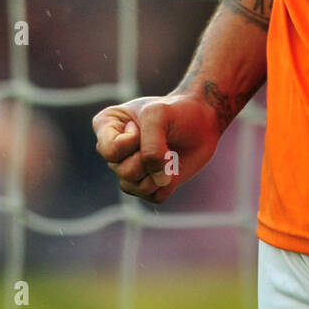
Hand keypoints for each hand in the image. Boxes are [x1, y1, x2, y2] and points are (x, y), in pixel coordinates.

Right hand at [92, 94, 219, 203]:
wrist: (202, 122)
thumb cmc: (176, 112)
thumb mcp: (158, 115)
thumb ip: (151, 147)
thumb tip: (158, 180)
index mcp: (106, 126)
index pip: (110, 151)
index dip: (133, 141)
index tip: (144, 125)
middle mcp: (114, 151)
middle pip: (123, 171)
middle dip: (149, 157)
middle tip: (163, 139)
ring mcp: (129, 170)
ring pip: (136, 187)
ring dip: (159, 171)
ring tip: (169, 152)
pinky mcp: (148, 186)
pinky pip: (154, 197)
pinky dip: (169, 183)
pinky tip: (173, 166)